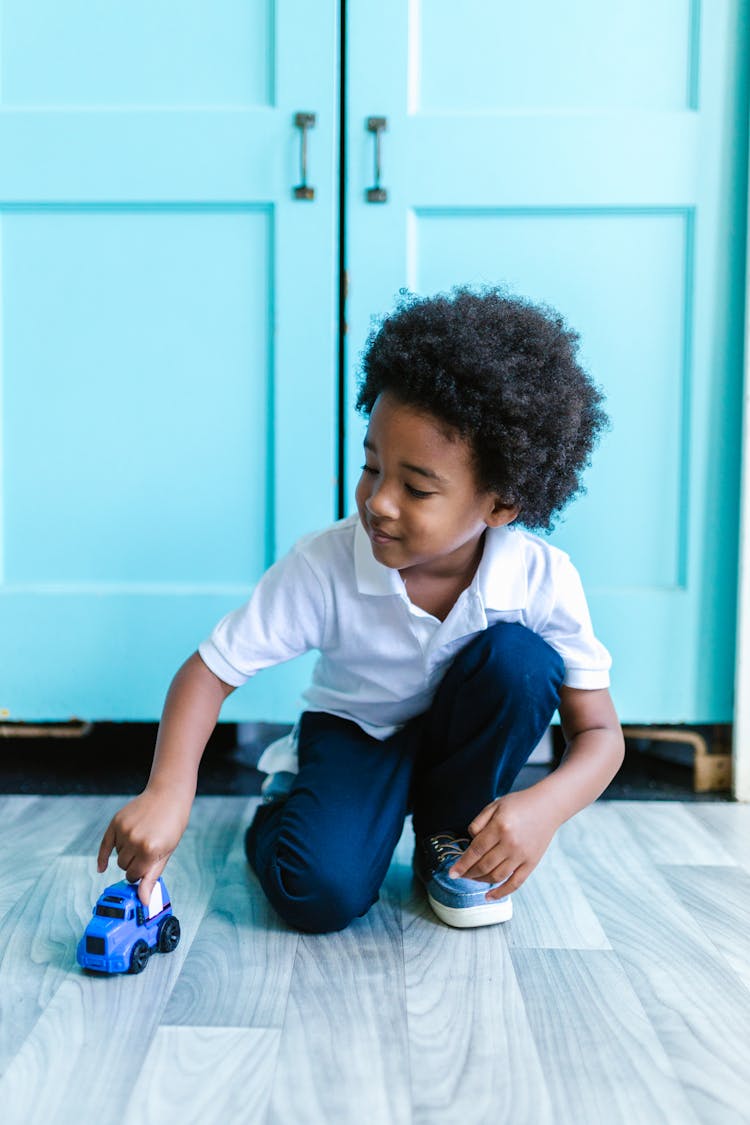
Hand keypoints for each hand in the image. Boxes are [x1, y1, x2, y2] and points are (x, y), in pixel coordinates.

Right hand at [97, 787, 190, 905]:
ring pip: (117, 856)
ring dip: (125, 854)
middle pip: (124, 867)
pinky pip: (105, 845)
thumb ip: (151, 877)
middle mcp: (135, 840)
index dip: (140, 874)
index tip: (145, 868)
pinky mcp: (116, 822)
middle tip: (145, 852)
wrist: (168, 795)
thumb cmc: (171, 825)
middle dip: (133, 864)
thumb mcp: (166, 852)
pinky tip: (101, 867)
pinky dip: (104, 856)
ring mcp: (124, 830)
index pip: (134, 876)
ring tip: (140, 841)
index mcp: (150, 850)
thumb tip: (144, 902)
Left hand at [448, 787, 559, 899]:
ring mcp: (522, 855)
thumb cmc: (519, 804)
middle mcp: (510, 844)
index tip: (452, 873)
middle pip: (484, 866)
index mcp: (500, 827)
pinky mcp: (531, 863)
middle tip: (460, 875)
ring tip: (472, 879)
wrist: (548, 806)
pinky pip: (515, 883)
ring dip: (481, 881)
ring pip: (497, 876)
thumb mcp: (495, 805)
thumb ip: (479, 822)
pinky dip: (501, 892)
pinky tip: (489, 896)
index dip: (462, 864)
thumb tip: (470, 841)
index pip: (476, 851)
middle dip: (469, 873)